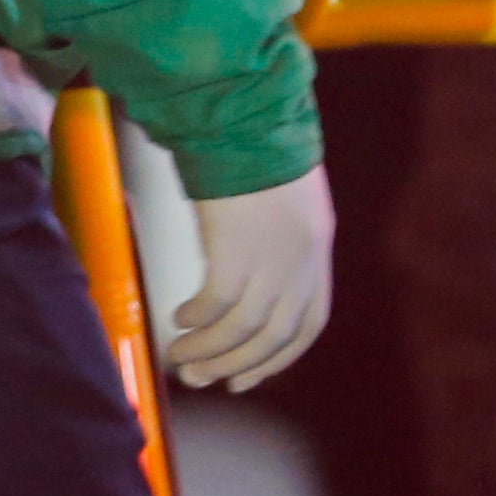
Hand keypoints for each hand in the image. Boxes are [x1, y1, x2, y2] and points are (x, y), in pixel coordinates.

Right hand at [165, 166, 334, 393]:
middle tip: (200, 381)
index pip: (308, 325)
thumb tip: (250, 286)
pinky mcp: (235, 249)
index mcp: (317, 250)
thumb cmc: (259, 150)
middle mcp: (300, 261)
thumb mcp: (290, 202)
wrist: (246, 115)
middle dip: (234, 366)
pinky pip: (215, 304)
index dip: (277, 359)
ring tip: (178, 359)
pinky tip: (178, 317)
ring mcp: (270, 258)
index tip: (245, 378)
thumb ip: (282, 243)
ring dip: (207, 352)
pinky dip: (196, 319)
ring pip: (240, 330)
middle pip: (273, 336)